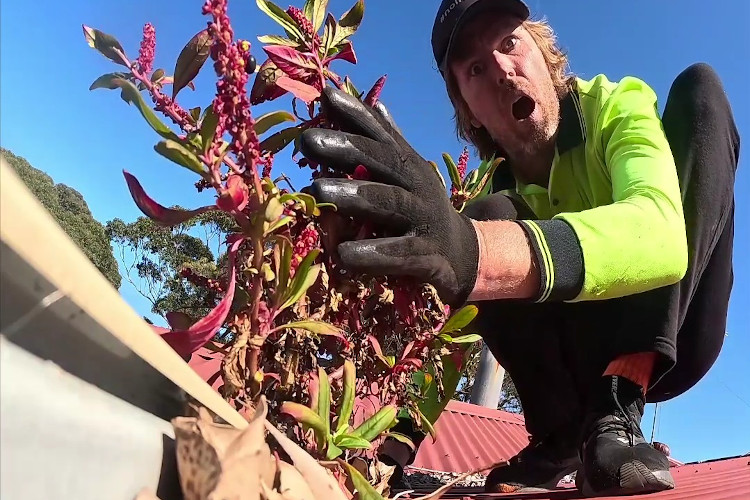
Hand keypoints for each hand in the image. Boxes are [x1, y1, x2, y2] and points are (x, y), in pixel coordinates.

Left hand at [299, 87, 478, 306]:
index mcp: (409, 165)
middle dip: (346, 148)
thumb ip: (391, 143)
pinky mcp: (428, 254)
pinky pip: (399, 253)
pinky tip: (343, 254)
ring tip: (317, 190)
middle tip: (308, 141)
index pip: (379, 134)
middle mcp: (418, 185)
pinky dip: (372, 253)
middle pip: (383, 161)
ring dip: (354, 194)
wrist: (463, 254)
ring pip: (389, 202)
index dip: (355, 112)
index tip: (325, 95)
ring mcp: (424, 219)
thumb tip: (375, 102)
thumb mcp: (411, 175)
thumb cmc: (422, 210)